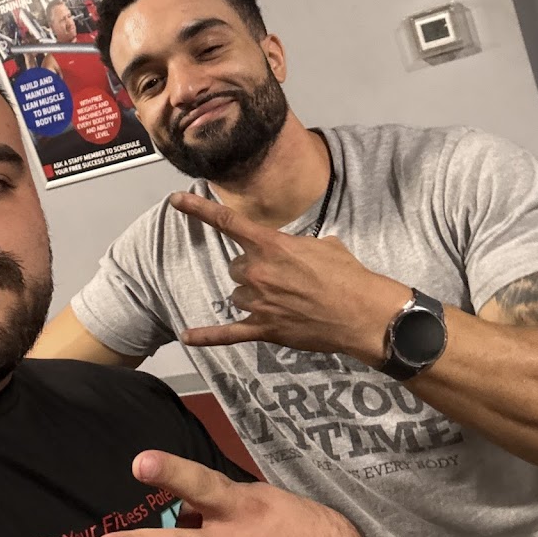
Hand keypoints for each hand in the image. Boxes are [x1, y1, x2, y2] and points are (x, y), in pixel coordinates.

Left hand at [169, 191, 408, 363]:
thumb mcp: (323, 245)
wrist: (362, 313)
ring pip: (238, 295)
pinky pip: (228, 333)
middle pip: (237, 267)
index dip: (198, 209)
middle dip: (256, 271)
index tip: (175, 200)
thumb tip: (293, 254)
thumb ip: (296, 246)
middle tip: (285, 279)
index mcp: (271, 245)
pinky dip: (207, 336)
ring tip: (285, 301)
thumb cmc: (348, 275)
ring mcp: (258, 302)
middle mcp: (258, 272)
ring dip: (254, 296)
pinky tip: (187, 336)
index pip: (227, 222)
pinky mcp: (263, 329)